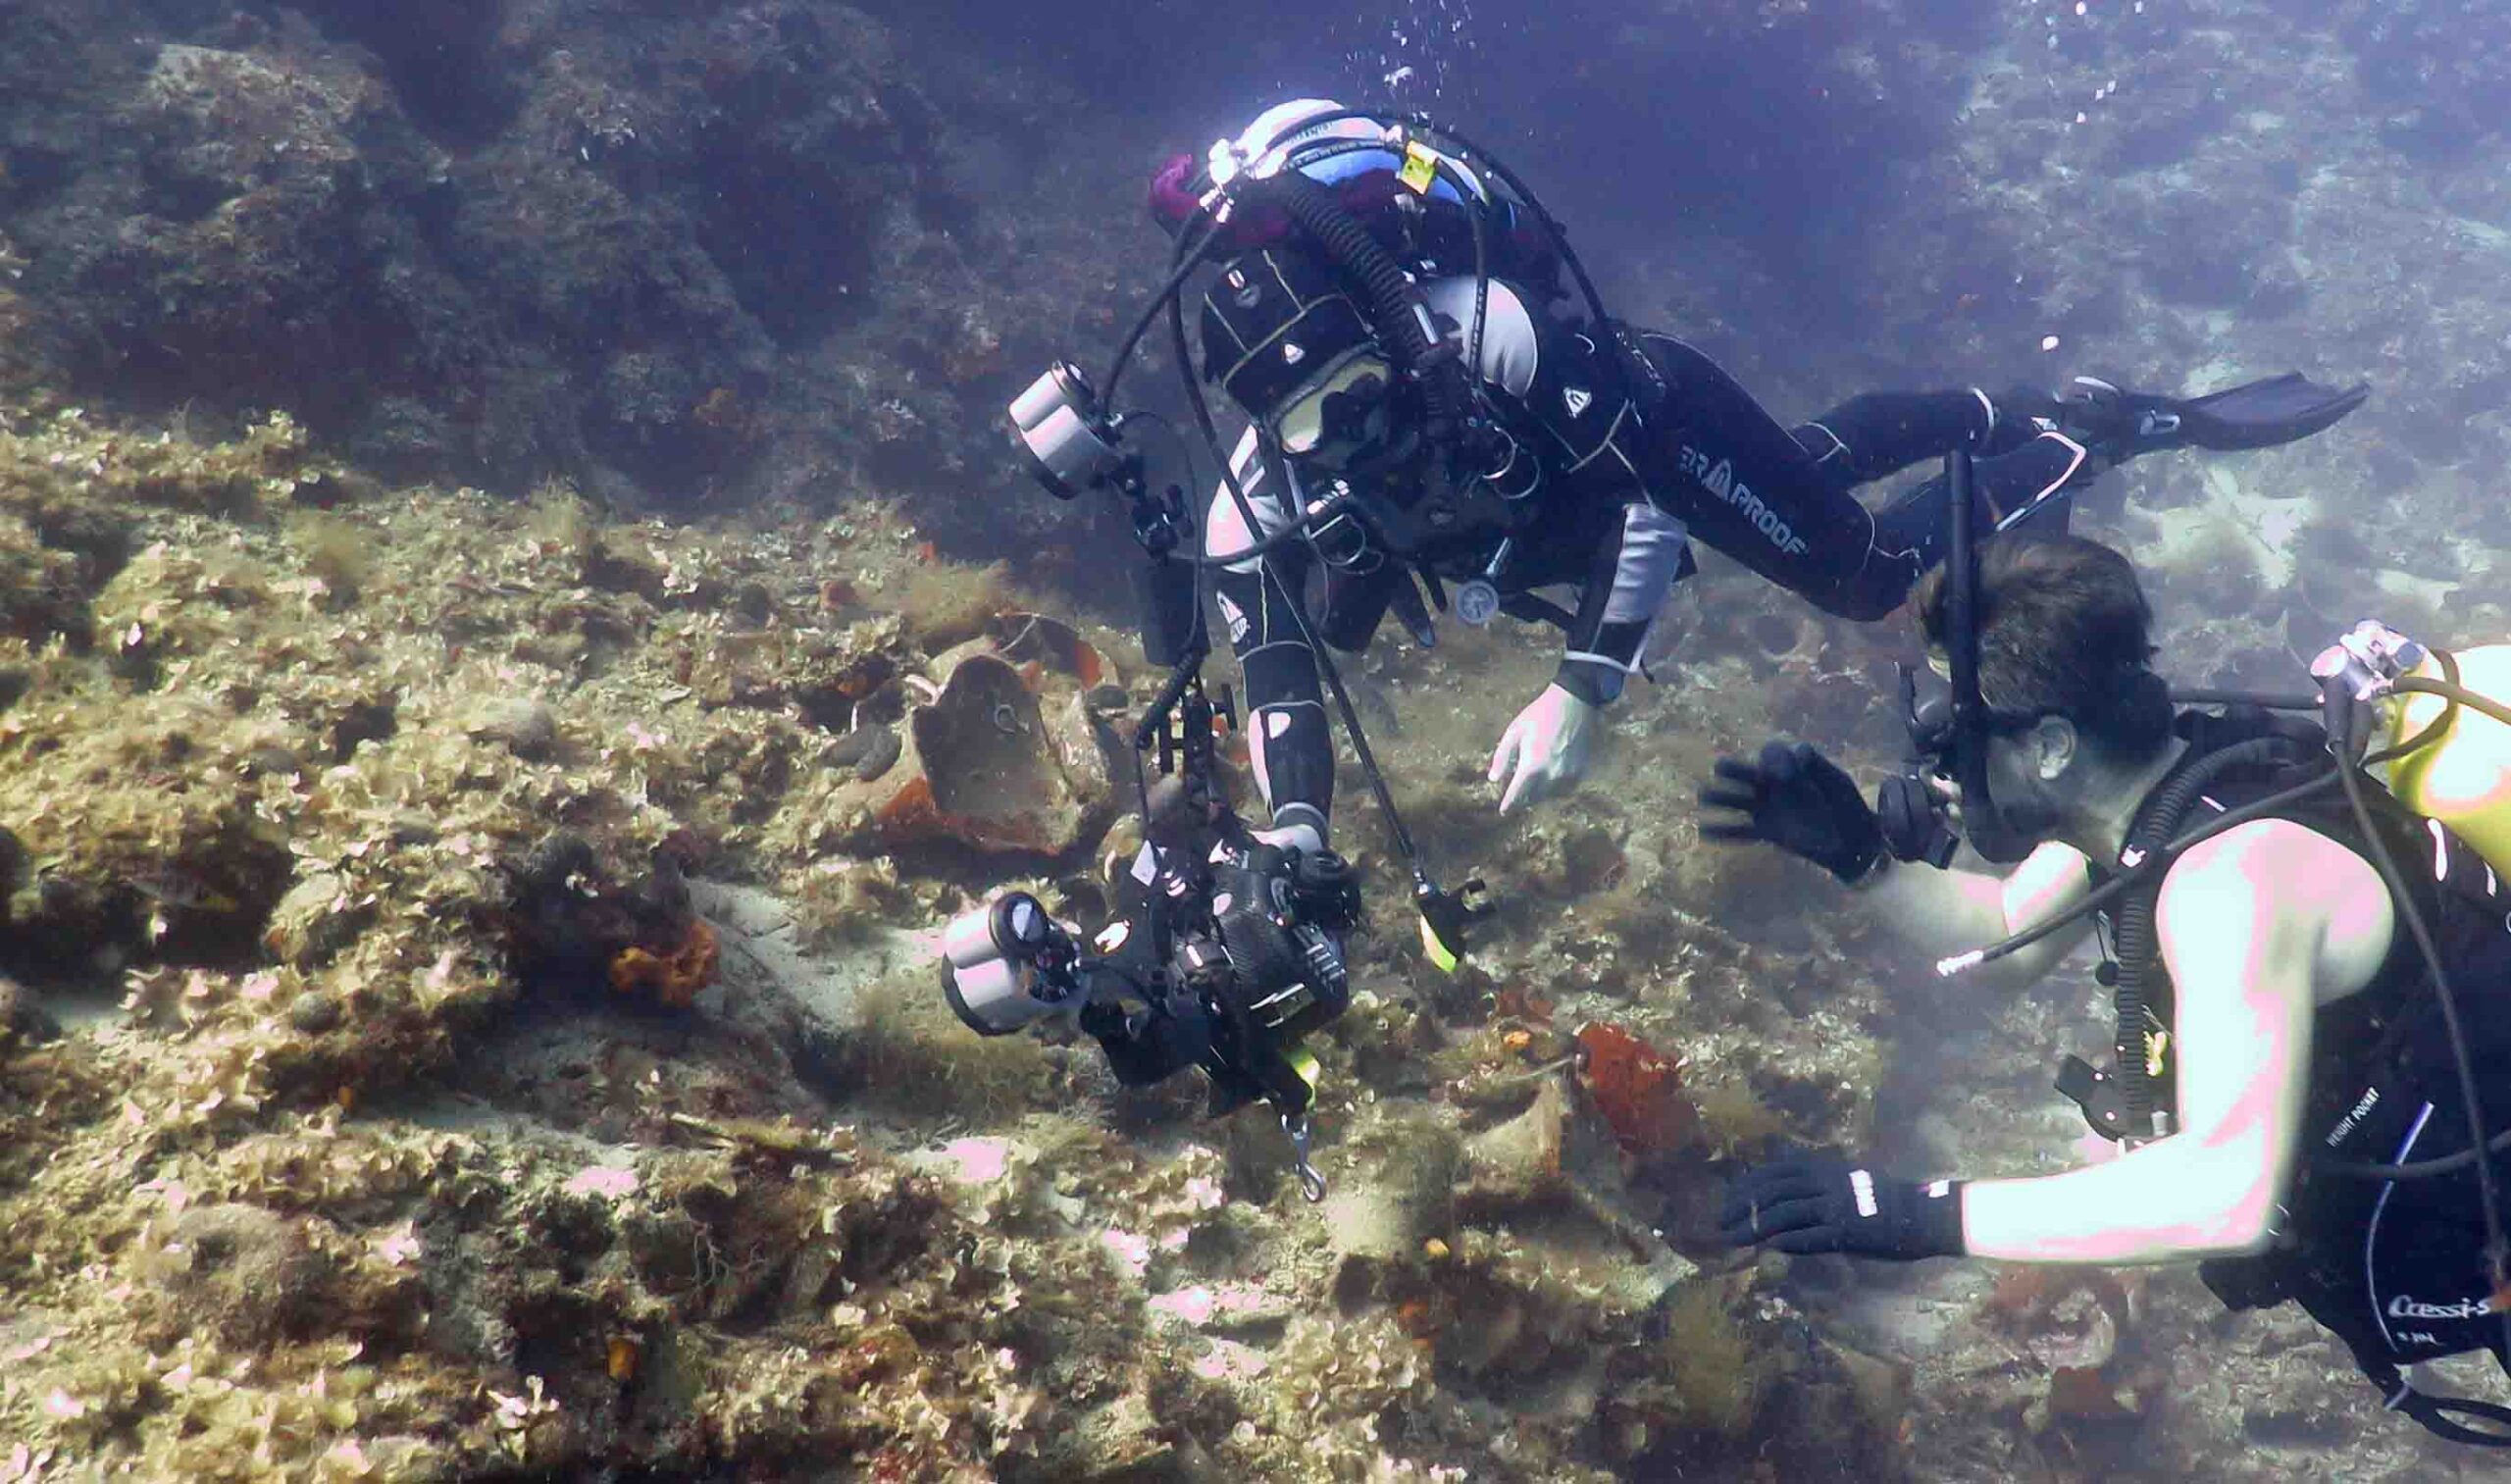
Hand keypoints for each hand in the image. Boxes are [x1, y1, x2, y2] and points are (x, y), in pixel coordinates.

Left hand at [1488, 683, 1595, 813]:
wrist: (1573, 703)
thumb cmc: (1539, 715)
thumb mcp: (1514, 732)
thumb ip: (1502, 757)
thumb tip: (1493, 779)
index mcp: (1532, 765)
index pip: (1517, 794)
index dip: (1508, 805)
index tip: (1502, 812)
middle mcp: (1551, 774)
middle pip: (1533, 798)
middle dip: (1523, 798)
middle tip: (1516, 794)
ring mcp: (1568, 774)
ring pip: (1549, 795)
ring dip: (1538, 794)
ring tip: (1532, 785)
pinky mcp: (1580, 771)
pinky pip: (1564, 789)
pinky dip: (1554, 788)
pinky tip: (1549, 778)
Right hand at [1697, 740, 1884, 882]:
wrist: (1855, 843)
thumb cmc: (1848, 807)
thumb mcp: (1837, 782)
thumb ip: (1817, 766)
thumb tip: (1798, 750)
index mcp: (1791, 767)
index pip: (1772, 753)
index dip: (1774, 760)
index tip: (1787, 776)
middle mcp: (1774, 785)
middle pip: (1746, 772)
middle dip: (1734, 769)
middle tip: (1721, 768)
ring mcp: (1768, 808)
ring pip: (1737, 799)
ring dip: (1719, 796)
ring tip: (1702, 794)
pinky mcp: (1767, 831)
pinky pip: (1741, 830)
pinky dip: (1723, 831)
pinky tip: (1703, 830)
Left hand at [1719, 1157, 1966, 1260]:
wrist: (1922, 1213)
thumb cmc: (1886, 1196)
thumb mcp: (1848, 1176)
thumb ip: (1818, 1180)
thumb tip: (1784, 1192)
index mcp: (1824, 1166)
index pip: (1774, 1171)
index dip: (1746, 1185)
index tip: (1727, 1200)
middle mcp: (1825, 1182)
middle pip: (1771, 1191)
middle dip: (1741, 1207)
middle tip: (1721, 1223)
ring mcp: (1835, 1207)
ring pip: (1783, 1214)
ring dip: (1753, 1228)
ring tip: (1733, 1239)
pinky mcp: (1846, 1233)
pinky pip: (1807, 1238)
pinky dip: (1784, 1242)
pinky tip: (1765, 1249)